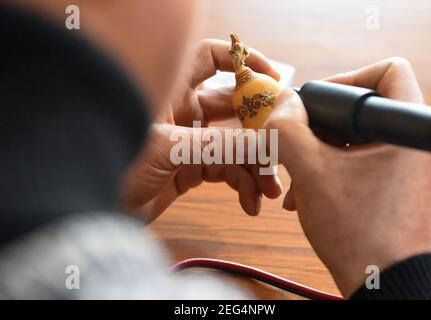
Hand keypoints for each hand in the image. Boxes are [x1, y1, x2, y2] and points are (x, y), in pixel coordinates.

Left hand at [122, 39, 282, 221]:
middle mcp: (181, 111)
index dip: (243, 61)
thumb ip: (216, 144)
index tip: (273, 78)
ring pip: (234, 145)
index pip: (211, 58)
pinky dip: (242, 186)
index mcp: (170, 90)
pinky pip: (225, 171)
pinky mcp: (189, 169)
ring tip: (269, 190)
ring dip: (255, 166)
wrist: (88, 209)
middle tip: (281, 149)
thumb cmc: (109, 166)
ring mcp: (187, 141)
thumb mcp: (166, 149)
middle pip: (234, 109)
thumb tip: (261, 144)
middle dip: (259, 130)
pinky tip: (251, 202)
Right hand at [264, 57, 430, 297]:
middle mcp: (414, 141)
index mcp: (407, 128)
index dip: (342, 81)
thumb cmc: (357, 231)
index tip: (312, 107)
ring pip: (357, 137)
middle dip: (321, 127)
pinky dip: (333, 169)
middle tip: (296, 147)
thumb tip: (281, 101)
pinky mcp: (398, 183)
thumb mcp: (310, 172)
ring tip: (296, 182)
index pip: (386, 71)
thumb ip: (288, 128)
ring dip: (320, 153)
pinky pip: (362, 160)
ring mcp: (409, 164)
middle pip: (363, 107)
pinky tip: (307, 194)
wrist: (382, 284)